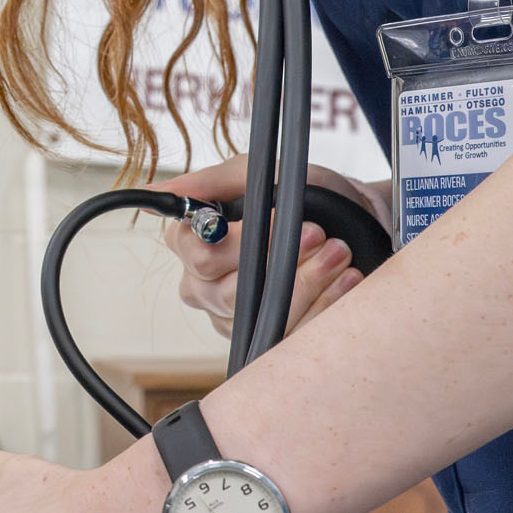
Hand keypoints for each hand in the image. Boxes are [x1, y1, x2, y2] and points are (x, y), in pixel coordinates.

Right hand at [155, 156, 389, 338]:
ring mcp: (234, 318)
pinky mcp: (267, 337)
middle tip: (315, 234)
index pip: (199, 257)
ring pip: (264, 314)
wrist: (350, 220)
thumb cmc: (298, 195)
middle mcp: (204, 286)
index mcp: (192, 245)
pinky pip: (292, 334)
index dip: (238, 242)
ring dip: (308, 280)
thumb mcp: (256, 175)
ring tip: (337, 252)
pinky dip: (325, 304)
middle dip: (279, 260)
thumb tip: (162, 191)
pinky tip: (344, 279)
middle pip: (229, 292)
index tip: (275, 218)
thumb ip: (209, 183)